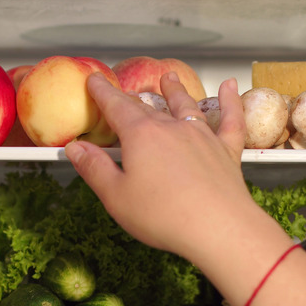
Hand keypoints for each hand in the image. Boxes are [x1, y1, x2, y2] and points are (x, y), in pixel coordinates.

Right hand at [65, 71, 255, 259]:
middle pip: (147, 108)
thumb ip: (94, 168)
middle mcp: (171, 128)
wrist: (218, 227)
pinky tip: (229, 85)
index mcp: (141, 136)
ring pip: (186, 106)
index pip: (116, 106)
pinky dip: (230, 101)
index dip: (102, 92)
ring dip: (176, 91)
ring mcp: (202, 136)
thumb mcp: (116, 196)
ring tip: (169, 78)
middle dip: (131, 97)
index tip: (94, 80)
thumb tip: (75, 147)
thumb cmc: (163, 216)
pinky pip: (230, 119)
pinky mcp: (226, 150)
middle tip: (122, 91)